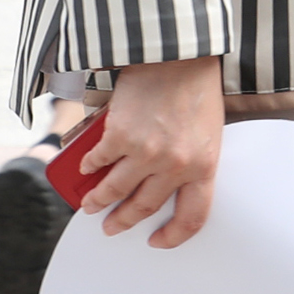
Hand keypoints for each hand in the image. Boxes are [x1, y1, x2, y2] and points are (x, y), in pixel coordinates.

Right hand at [79, 56, 223, 246]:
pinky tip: (86, 167)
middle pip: (143, 207)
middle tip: (113, 226)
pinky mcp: (119, 136)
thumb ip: (190, 159)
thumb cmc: (197, 87)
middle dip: (124, 221)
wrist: (178, 52)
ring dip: (98, 201)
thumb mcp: (207, 131)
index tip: (158, 241)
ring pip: (114, 191)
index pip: (192, 217)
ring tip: (91, 204)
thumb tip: (165, 184)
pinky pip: (97, 162)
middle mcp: (174, 165)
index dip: (173, 236)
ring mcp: (144, 153)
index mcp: (204, 165)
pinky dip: (88, 166)